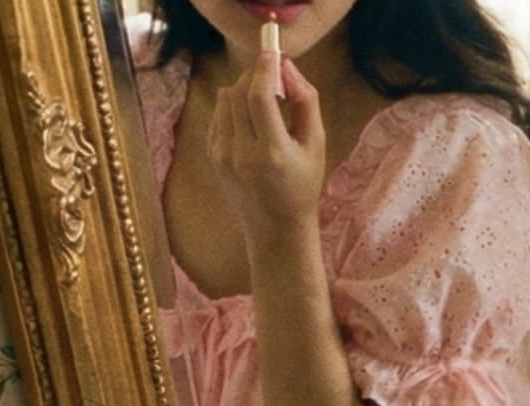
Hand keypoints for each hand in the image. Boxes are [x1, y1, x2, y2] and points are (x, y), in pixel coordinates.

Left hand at [207, 51, 325, 247]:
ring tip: (264, 100)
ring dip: (243, 90)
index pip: (259, 96)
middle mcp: (242, 152)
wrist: (276, 228)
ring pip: (225, 99)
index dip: (264, 68)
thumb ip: (307, 103)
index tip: (273, 53)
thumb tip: (288, 68)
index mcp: (272, 152)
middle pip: (239, 92)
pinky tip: (250, 121)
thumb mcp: (317, 147)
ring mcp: (222, 153)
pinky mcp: (212, 153)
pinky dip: (233, 107)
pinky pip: (218, 114)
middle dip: (254, 76)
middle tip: (272, 76)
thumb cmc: (303, 187)